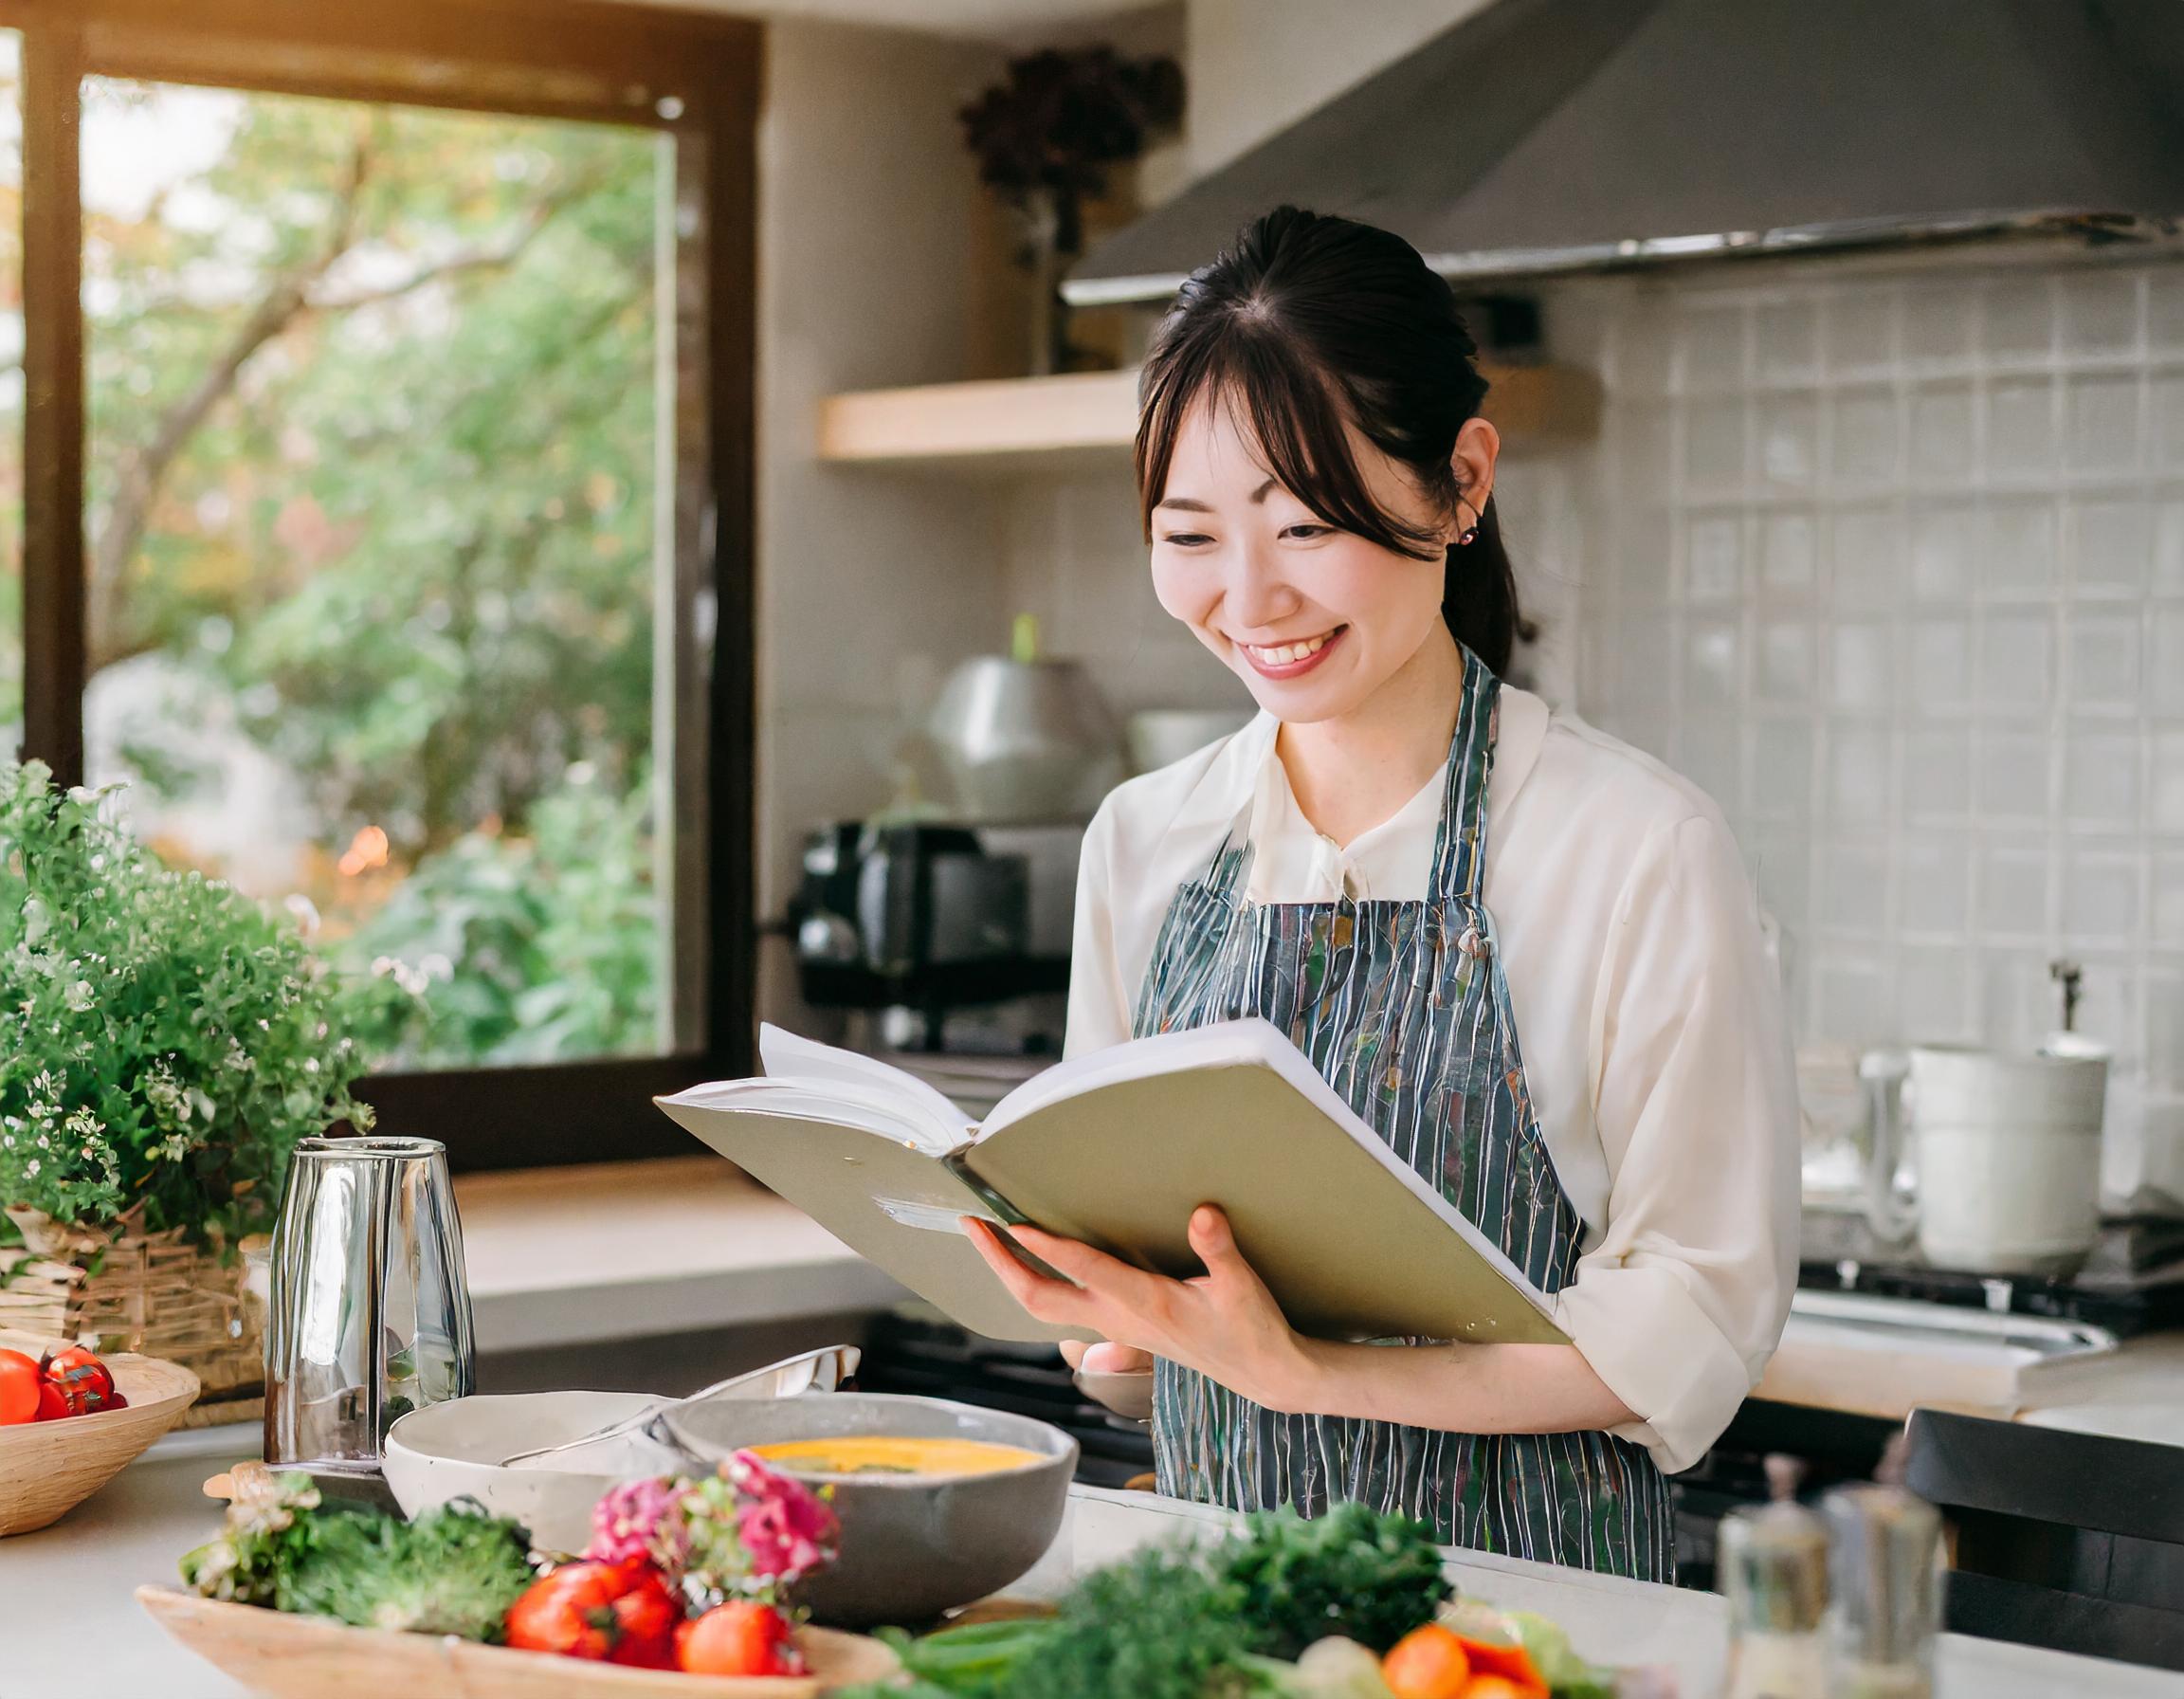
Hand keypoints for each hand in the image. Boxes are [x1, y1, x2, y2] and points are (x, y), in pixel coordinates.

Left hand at [963, 1206, 1316, 1412]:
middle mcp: (1120, 1317)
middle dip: (1000, 1263)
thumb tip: (1201, 1213)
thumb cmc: (1252, 1328)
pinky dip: (1035, 1282)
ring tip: (987, 1237)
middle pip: (1039, 1298)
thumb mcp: (1243, 1286)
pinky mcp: (1121, 1328)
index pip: (1084, 1270)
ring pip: (1044, 1305)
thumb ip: (1219, 1249)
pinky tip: (1028, 1263)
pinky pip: (1063, 1306)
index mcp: (1146, 1303)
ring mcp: (1115, 1326)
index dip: (1046, 1246)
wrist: (1262, 1374)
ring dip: (1010, 1272)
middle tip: (972, 1225)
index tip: (1013, 1222)